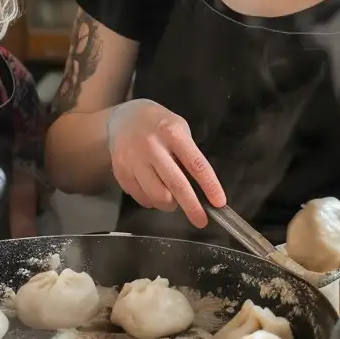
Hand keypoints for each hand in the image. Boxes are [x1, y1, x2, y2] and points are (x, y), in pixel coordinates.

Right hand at [105, 99, 223, 226]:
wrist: (125, 118)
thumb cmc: (160, 125)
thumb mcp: (180, 130)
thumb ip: (188, 155)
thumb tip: (199, 190)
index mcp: (173, 133)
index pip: (196, 164)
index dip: (209, 186)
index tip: (219, 203)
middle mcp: (152, 146)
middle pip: (176, 185)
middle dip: (191, 207)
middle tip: (200, 220)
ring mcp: (133, 159)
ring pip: (157, 196)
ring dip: (169, 204)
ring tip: (171, 198)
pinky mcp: (121, 171)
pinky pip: (141, 197)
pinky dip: (151, 201)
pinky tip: (152, 189)